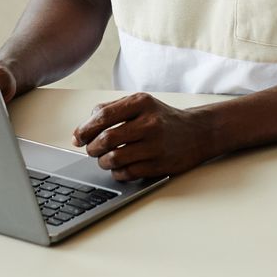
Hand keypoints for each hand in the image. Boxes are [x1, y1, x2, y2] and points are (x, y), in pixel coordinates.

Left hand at [72, 93, 219, 180]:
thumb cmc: (162, 118)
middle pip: (107, 138)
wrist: (198, 132)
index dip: (85, 129)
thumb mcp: (140, 104)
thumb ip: (111, 110)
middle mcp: (149, 122)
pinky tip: (118, 168)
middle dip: (92, 148)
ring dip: (103, 162)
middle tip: (91, 150)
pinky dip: (117, 173)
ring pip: (115, 158)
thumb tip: (82, 130)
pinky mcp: (160, 165)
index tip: (78, 138)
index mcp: (141, 103)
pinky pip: (128, 173)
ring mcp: (156, 145)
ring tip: (104, 160)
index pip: (103, 115)